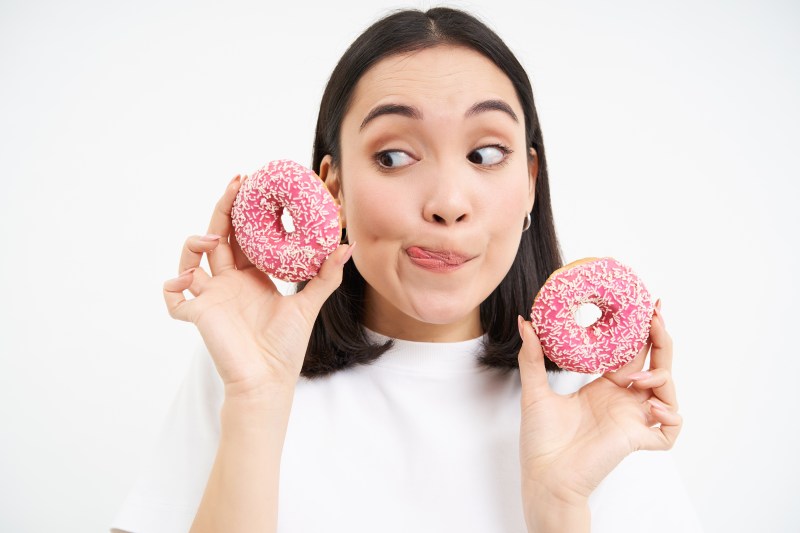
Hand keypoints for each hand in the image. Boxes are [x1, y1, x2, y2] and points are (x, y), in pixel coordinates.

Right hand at [162, 174, 352, 399]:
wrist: (268, 380)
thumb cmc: (286, 346)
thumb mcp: (308, 305)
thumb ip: (326, 276)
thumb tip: (348, 246)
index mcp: (252, 276)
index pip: (244, 235)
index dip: (245, 210)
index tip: (253, 184)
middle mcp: (229, 282)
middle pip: (218, 236)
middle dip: (223, 209)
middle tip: (237, 184)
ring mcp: (211, 296)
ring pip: (191, 259)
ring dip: (196, 243)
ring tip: (213, 238)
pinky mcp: (198, 314)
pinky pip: (175, 299)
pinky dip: (172, 290)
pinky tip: (184, 282)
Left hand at [517, 301, 680, 512]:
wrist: (544, 474)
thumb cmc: (540, 439)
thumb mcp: (535, 391)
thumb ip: (533, 356)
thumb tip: (526, 322)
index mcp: (604, 388)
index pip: (632, 354)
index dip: (642, 332)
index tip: (647, 307)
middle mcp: (623, 402)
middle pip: (655, 365)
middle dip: (661, 340)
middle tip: (657, 315)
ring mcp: (632, 421)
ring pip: (668, 393)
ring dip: (661, 378)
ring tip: (638, 378)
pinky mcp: (636, 440)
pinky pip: (669, 431)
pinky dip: (670, 416)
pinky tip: (652, 407)